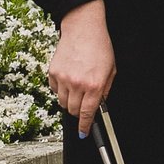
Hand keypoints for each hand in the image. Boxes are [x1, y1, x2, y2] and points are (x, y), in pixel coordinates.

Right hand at [49, 0, 115, 136]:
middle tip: (83, 104)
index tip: (83, 133)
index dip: (85, 126)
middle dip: (79, 113)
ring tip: (77, 88)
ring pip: (63, 103)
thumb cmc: (99, 47)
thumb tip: (98, 106)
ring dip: (70, 101)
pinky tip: (69, 79)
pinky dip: (61, 90)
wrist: (83, 29)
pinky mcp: (53, 73)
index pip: (87, 113)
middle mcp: (77, 84)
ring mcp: (63, 78)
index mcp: (94, 85)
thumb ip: (105, 90)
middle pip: (73, 111)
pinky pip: (55, 90)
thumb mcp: (111, 70)